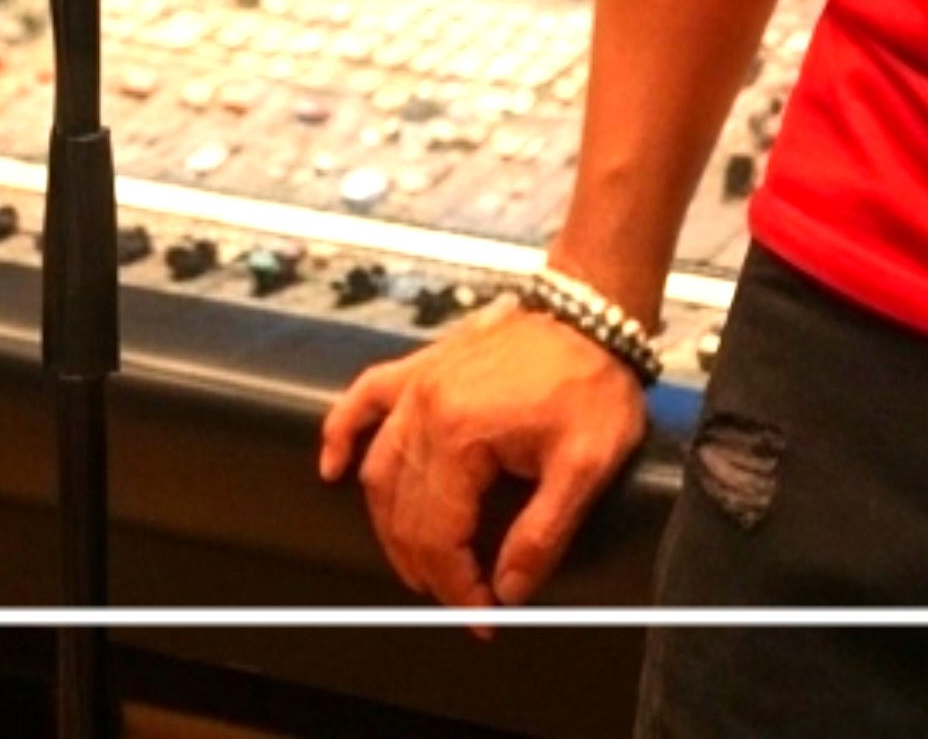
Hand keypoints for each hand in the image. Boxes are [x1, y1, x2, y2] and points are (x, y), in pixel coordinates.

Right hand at [316, 296, 649, 621]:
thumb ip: (543, 533)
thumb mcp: (588, 465)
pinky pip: (365, 397)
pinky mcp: (422, 365)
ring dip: (391, 526)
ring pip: (381, 472)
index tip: (483, 615)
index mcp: (462, 435)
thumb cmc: (594, 379)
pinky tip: (333, 467)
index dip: (458, 587)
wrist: (594, 312)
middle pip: (404, 513)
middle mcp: (426, 409)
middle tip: (458, 597)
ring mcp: (419, 384)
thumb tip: (508, 589)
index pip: (440, 536)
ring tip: (419, 564)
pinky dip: (342, 433)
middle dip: (428, 568)